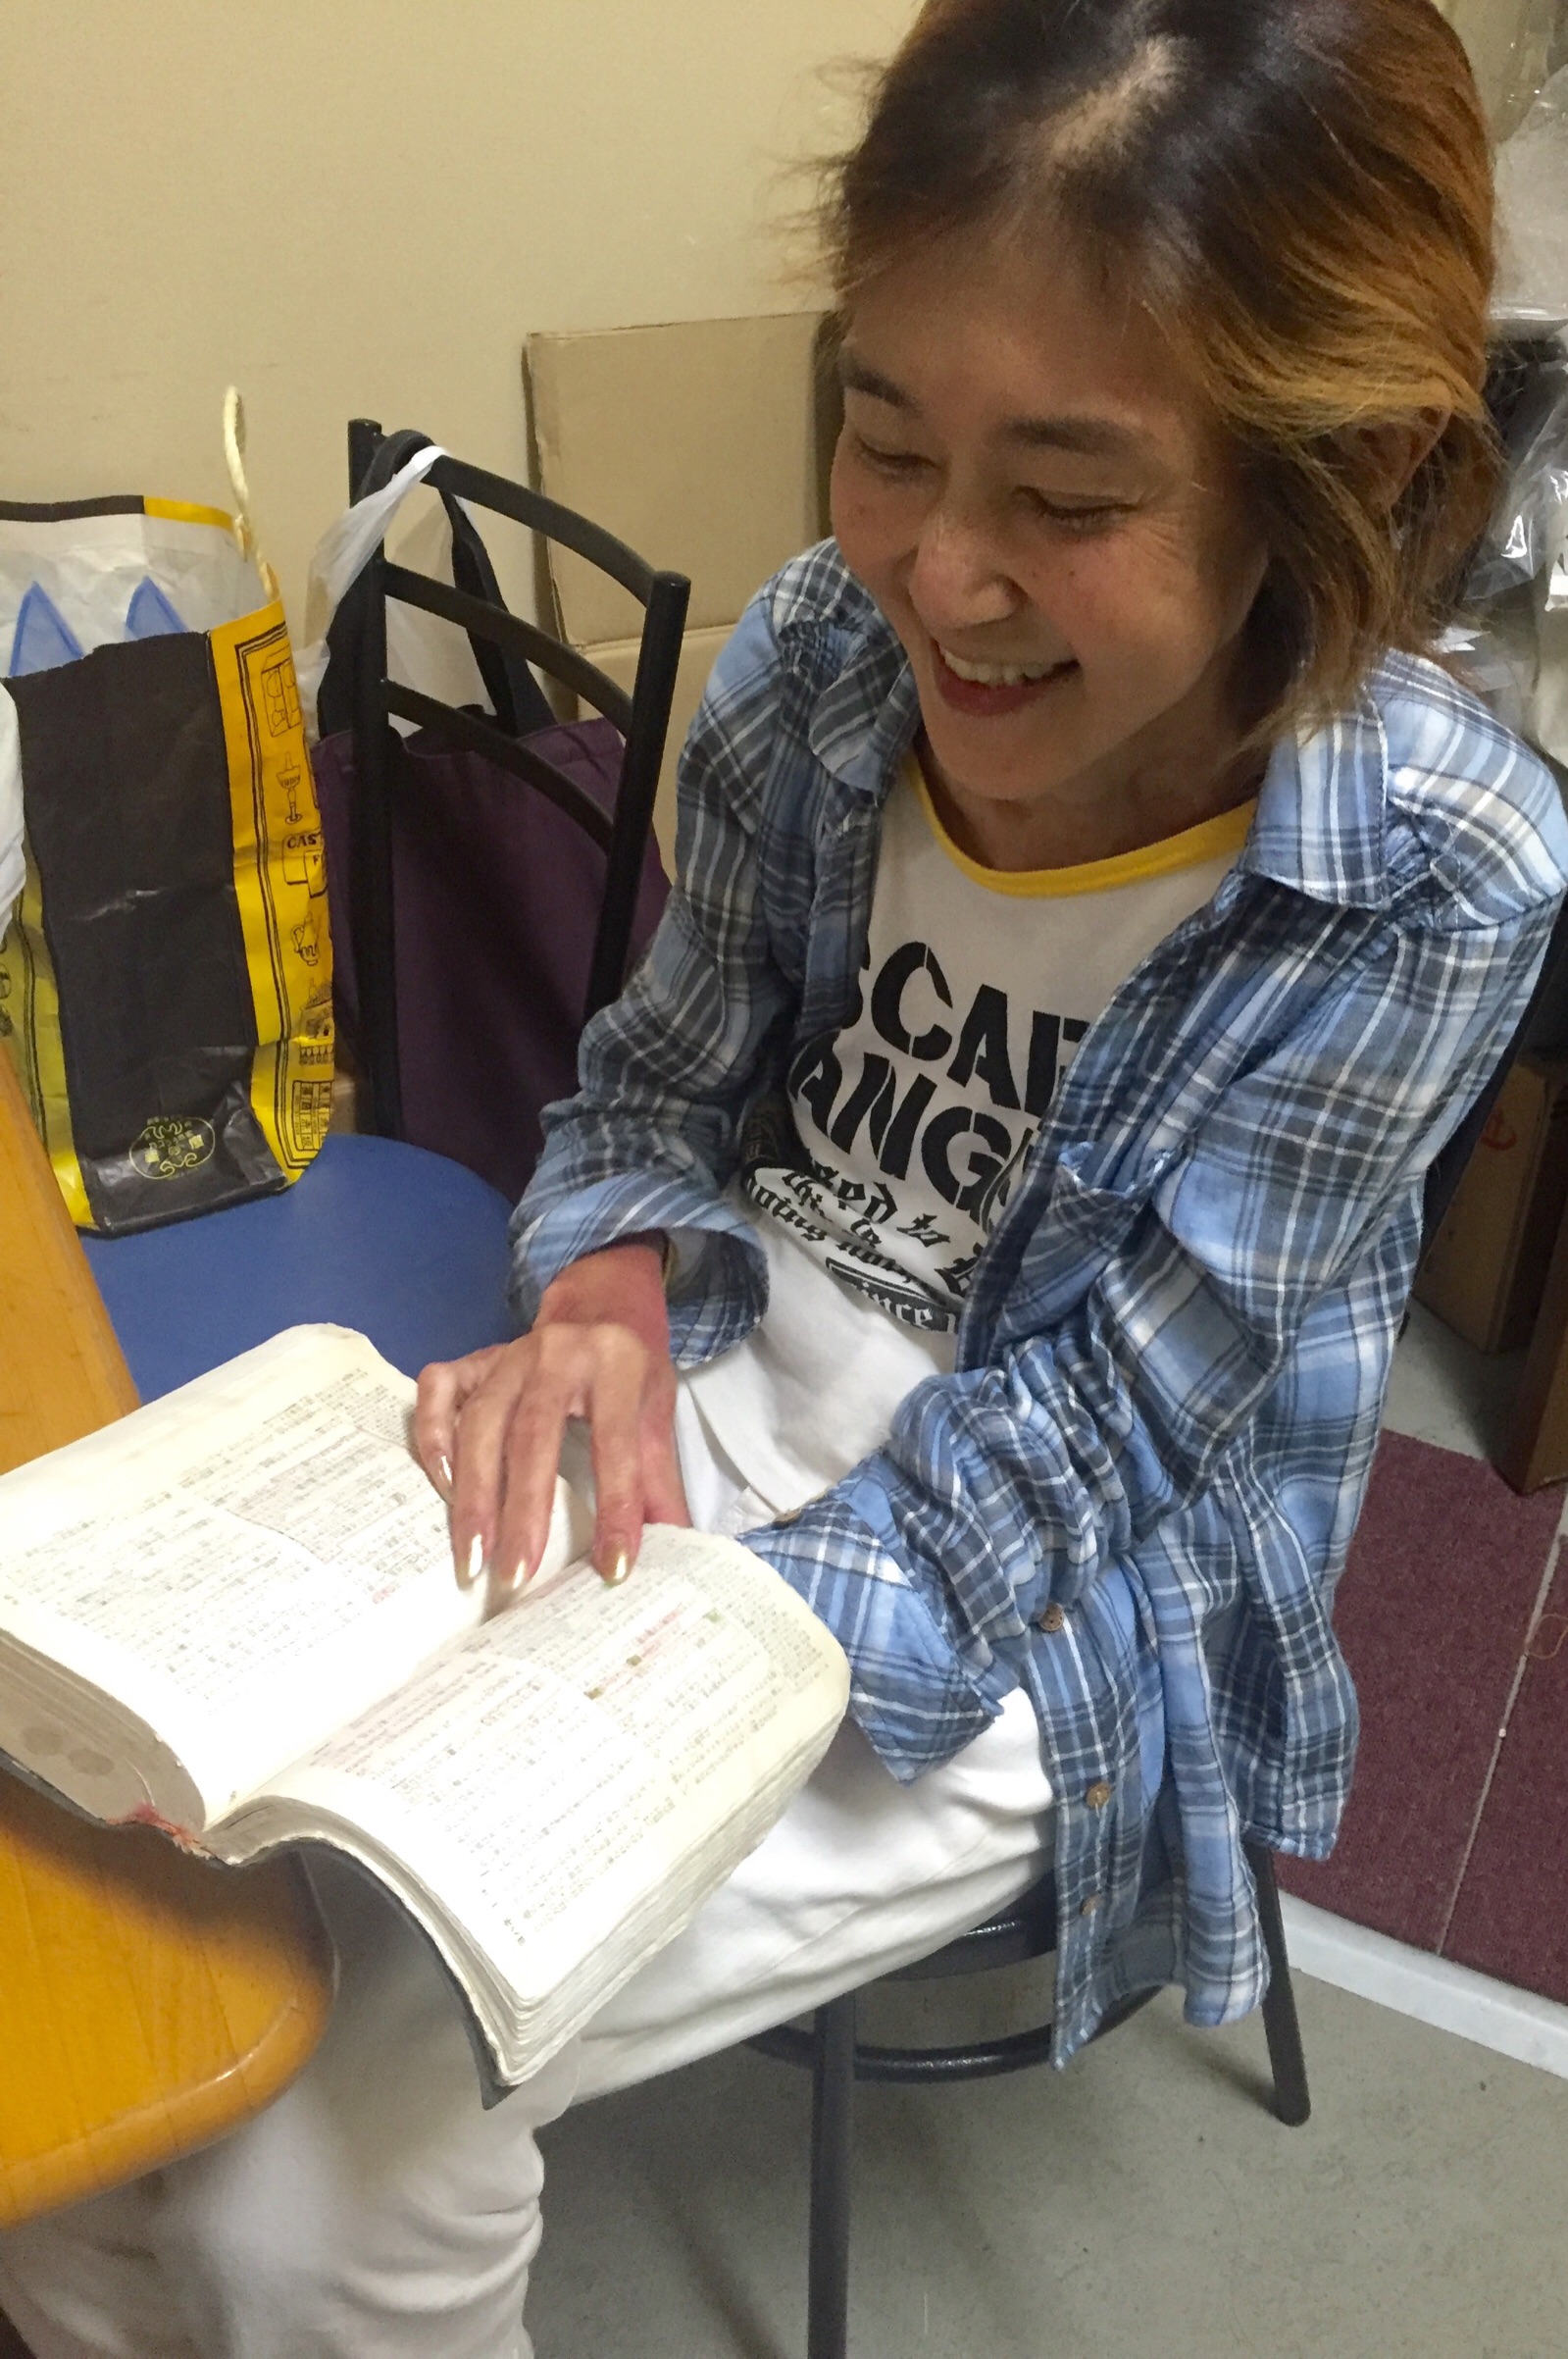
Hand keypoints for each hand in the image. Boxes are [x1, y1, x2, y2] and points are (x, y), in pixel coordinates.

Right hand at [412, 1236, 688, 1609]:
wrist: (601, 1303)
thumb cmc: (630, 1368)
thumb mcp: (657, 1413)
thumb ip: (659, 1480)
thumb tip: (675, 1547)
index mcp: (614, 1364)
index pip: (616, 1444)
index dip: (617, 1507)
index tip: (613, 1568)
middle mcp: (555, 1354)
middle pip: (532, 1435)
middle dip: (522, 1512)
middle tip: (516, 1577)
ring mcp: (507, 1354)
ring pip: (479, 1423)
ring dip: (472, 1495)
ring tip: (473, 1558)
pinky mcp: (474, 1359)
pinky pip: (438, 1392)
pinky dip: (432, 1436)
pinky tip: (439, 1486)